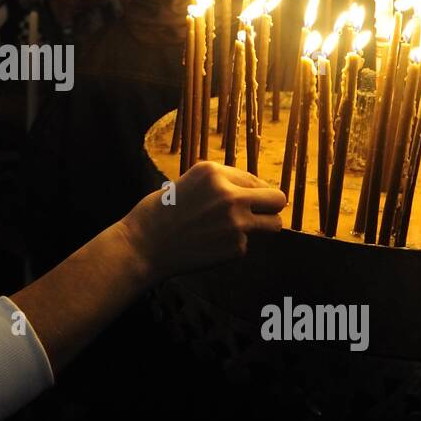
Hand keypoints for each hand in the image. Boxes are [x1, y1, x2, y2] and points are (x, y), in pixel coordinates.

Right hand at [118, 161, 285, 284]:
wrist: (143, 246)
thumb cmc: (159, 213)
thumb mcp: (187, 182)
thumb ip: (218, 184)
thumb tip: (249, 192)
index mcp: (215, 173)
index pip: (255, 180)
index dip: (251, 191)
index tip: (245, 200)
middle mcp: (230, 195)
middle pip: (277, 198)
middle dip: (271, 206)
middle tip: (261, 214)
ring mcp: (236, 223)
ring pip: (274, 224)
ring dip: (262, 227)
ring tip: (239, 231)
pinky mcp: (236, 248)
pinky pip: (246, 244)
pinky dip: (232, 247)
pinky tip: (209, 246)